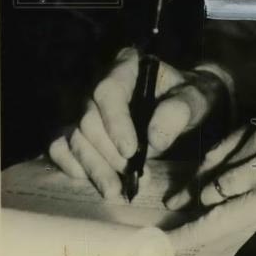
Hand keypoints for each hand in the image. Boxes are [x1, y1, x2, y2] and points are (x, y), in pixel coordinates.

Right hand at [47, 46, 223, 197]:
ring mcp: (84, 106)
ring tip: (116, 190)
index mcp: (127, 66)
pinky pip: (59, 147)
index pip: (108, 89)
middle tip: (132, 174)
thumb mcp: (196, 98)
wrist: (182, 106)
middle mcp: (98, 82)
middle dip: (108, 153)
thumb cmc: (187, 97)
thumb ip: (179, 111)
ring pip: (73, 137)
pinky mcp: (77, 129)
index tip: (130, 150)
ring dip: (94, 167)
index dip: (115, 121)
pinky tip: (97, 181)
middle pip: (88, 119)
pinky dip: (73, 167)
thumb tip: (155, 139)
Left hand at [166, 106, 255, 248]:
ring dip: (206, 213)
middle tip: (184, 209)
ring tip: (197, 229)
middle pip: (213, 169)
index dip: (203, 175)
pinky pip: (221, 217)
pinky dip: (192, 232)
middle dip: (199, 193)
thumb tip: (228, 193)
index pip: (223, 149)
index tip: (184, 190)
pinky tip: (170, 244)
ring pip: (215, 194)